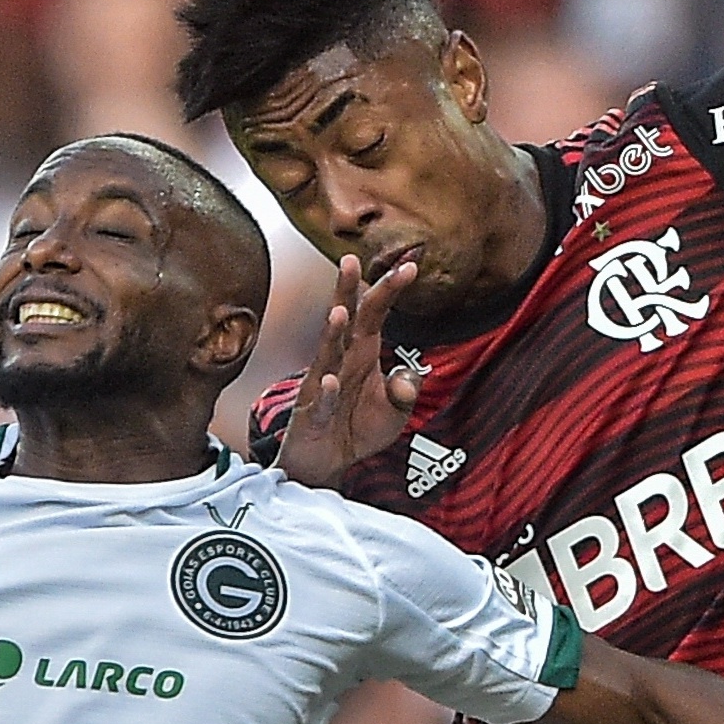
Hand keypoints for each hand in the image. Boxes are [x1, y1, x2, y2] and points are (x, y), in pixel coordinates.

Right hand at [274, 255, 422, 488]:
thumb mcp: (393, 412)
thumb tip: (411, 377)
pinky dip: (328, 392)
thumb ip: (405, 391)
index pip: (374, 314)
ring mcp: (323, 385)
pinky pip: (322, 401)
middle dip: (346, 291)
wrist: (325, 464)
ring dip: (332, 334)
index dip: (389, 290)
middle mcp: (341, 362)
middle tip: (349, 259)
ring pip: (327, 354)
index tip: (410, 266)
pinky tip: (333, 381)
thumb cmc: (356, 429)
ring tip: (339, 312)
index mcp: (362, 353)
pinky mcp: (313, 413)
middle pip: (344, 321)